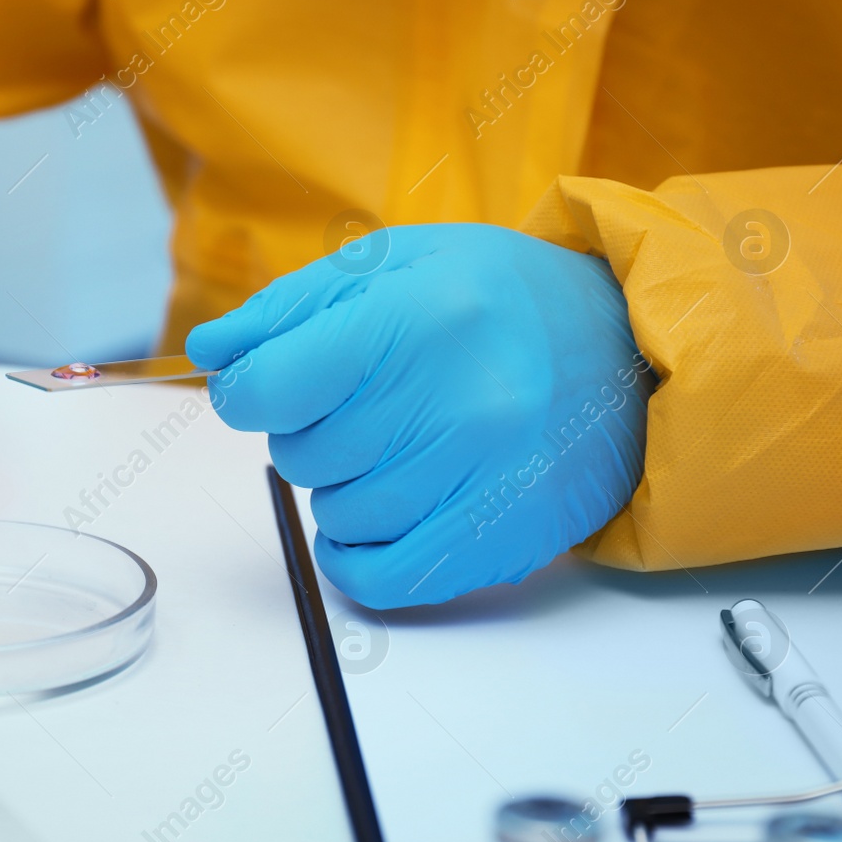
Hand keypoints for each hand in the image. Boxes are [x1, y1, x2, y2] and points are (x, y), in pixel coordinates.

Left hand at [187, 223, 652, 607]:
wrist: (628, 348)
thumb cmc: (500, 298)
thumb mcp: (396, 264)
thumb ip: (291, 309)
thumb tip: (212, 354)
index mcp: (414, 318)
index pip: (269, 389)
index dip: (247, 392)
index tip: (266, 387)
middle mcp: (450, 401)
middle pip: (299, 454)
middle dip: (311, 431)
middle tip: (365, 402)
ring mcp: (480, 477)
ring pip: (337, 515)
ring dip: (343, 487)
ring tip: (396, 443)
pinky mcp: (501, 537)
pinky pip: (382, 577)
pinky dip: (355, 558)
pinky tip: (369, 522)